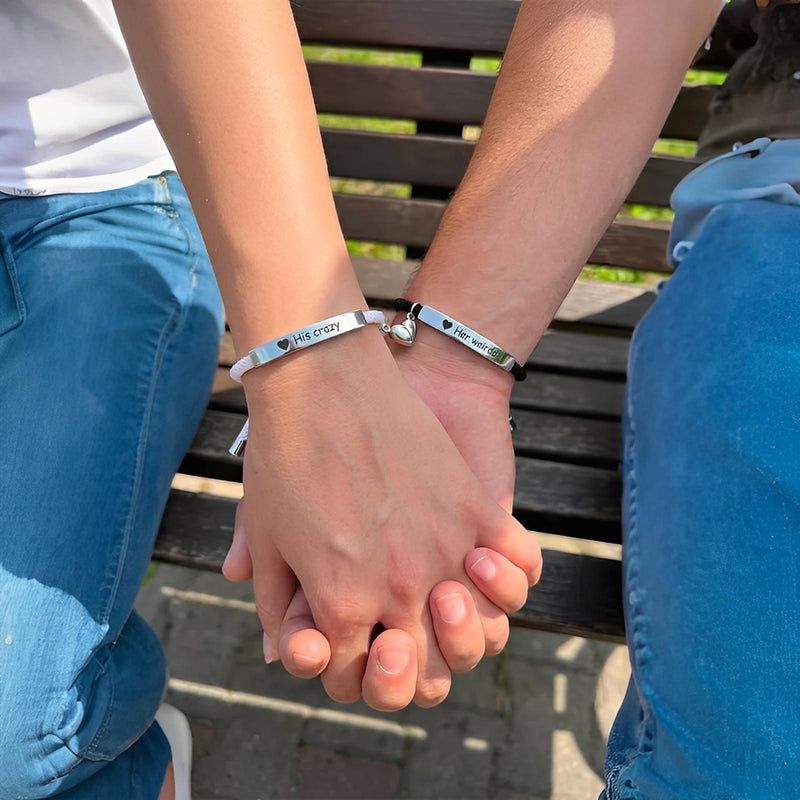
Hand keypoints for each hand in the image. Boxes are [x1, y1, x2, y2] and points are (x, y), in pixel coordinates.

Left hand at [234, 326, 536, 708]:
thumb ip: (274, 601)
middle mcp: (402, 590)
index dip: (344, 665)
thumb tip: (276, 650)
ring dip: (464, 634)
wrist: (327, 377)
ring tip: (444, 599)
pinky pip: (519, 569)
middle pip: (424, 676)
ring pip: (479, 635)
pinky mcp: (478, 511)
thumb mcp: (265, 532)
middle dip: (404, 671)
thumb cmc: (286, 453)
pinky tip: (483, 562)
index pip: (352, 674)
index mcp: (342, 603)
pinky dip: (509, 578)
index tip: (344, 640)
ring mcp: (447, 552)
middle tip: (395, 637)